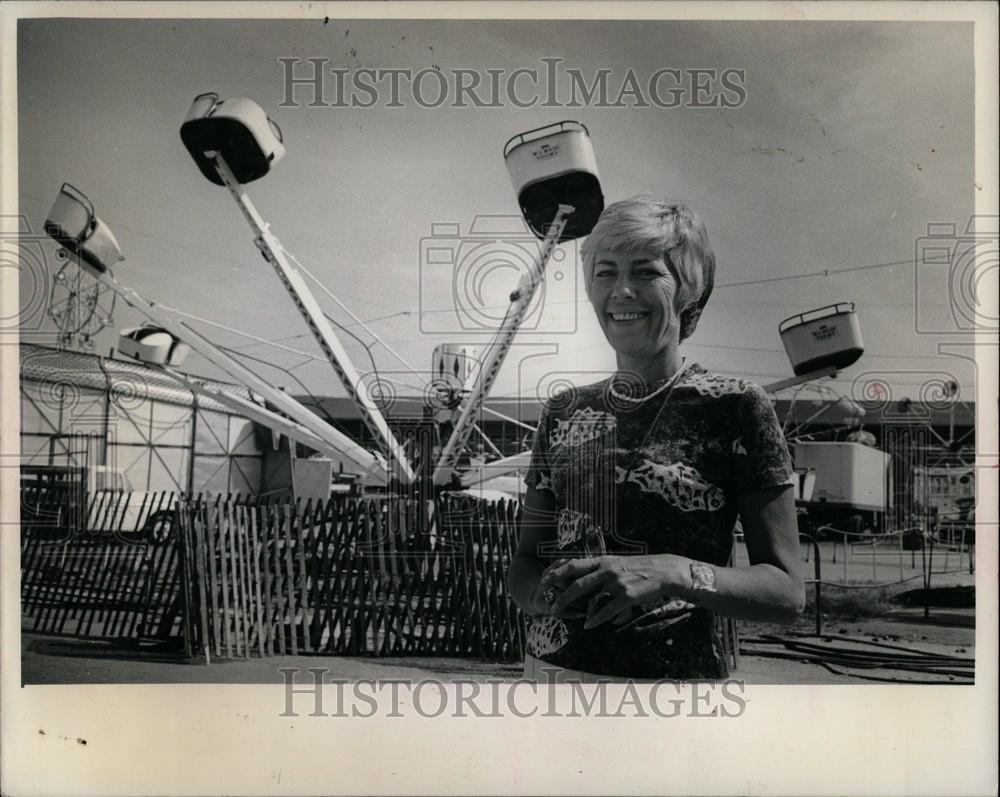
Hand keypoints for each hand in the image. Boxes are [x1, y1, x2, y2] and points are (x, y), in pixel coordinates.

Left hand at [541, 555, 681, 628]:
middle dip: (559, 594)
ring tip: (561, 615)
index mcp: (602, 561)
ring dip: (572, 607)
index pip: (573, 565)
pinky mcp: (627, 597)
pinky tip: (587, 625)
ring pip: (588, 597)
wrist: (662, 571)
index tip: (543, 580)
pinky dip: (595, 619)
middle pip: (576, 583)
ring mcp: (616, 584)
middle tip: (547, 604)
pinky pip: (607, 611)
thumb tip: (581, 573)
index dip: (556, 573)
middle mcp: (606, 570)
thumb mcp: (615, 562)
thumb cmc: (637, 567)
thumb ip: (598, 567)